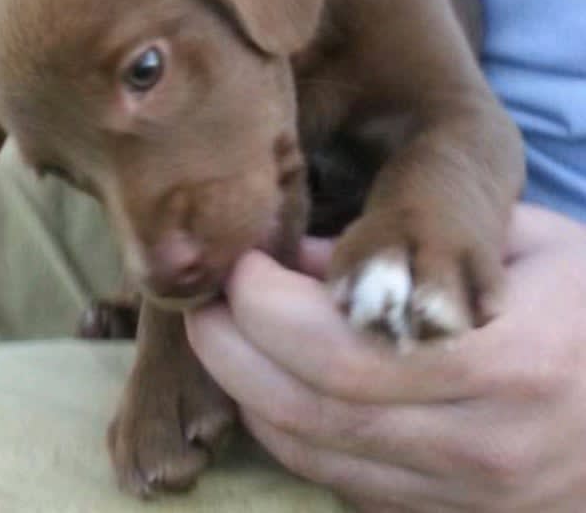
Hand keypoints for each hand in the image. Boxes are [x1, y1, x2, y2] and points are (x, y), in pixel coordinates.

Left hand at [185, 204, 585, 511]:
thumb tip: (301, 258)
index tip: (241, 261)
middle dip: (232, 350)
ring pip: (314, 457)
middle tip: (207, 297)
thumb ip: (414, 243)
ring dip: (248, 393)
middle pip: (309, 412)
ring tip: (226, 334)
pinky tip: (274, 384)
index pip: (341, 350)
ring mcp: (470, 499)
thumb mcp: (524, 244)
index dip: (266, 307)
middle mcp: (483, 447)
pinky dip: (290, 432)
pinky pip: (343, 482)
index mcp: (507, 362)